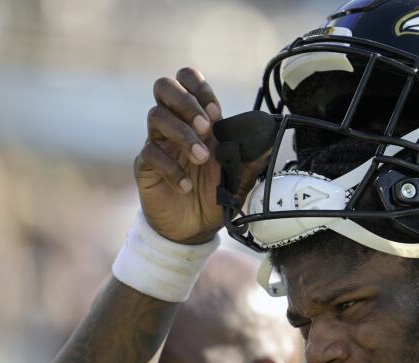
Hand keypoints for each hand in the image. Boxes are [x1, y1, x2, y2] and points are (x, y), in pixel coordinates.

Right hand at [134, 67, 266, 243]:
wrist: (196, 227)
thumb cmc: (216, 195)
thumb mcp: (241, 175)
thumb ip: (254, 154)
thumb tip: (272, 135)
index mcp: (198, 119)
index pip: (187, 80)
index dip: (200, 89)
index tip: (217, 112)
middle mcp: (175, 125)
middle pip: (163, 86)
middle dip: (186, 101)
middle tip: (206, 128)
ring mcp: (159, 143)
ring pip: (156, 116)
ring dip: (183, 134)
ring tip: (201, 159)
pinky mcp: (146, 165)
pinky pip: (150, 154)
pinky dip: (171, 169)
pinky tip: (186, 186)